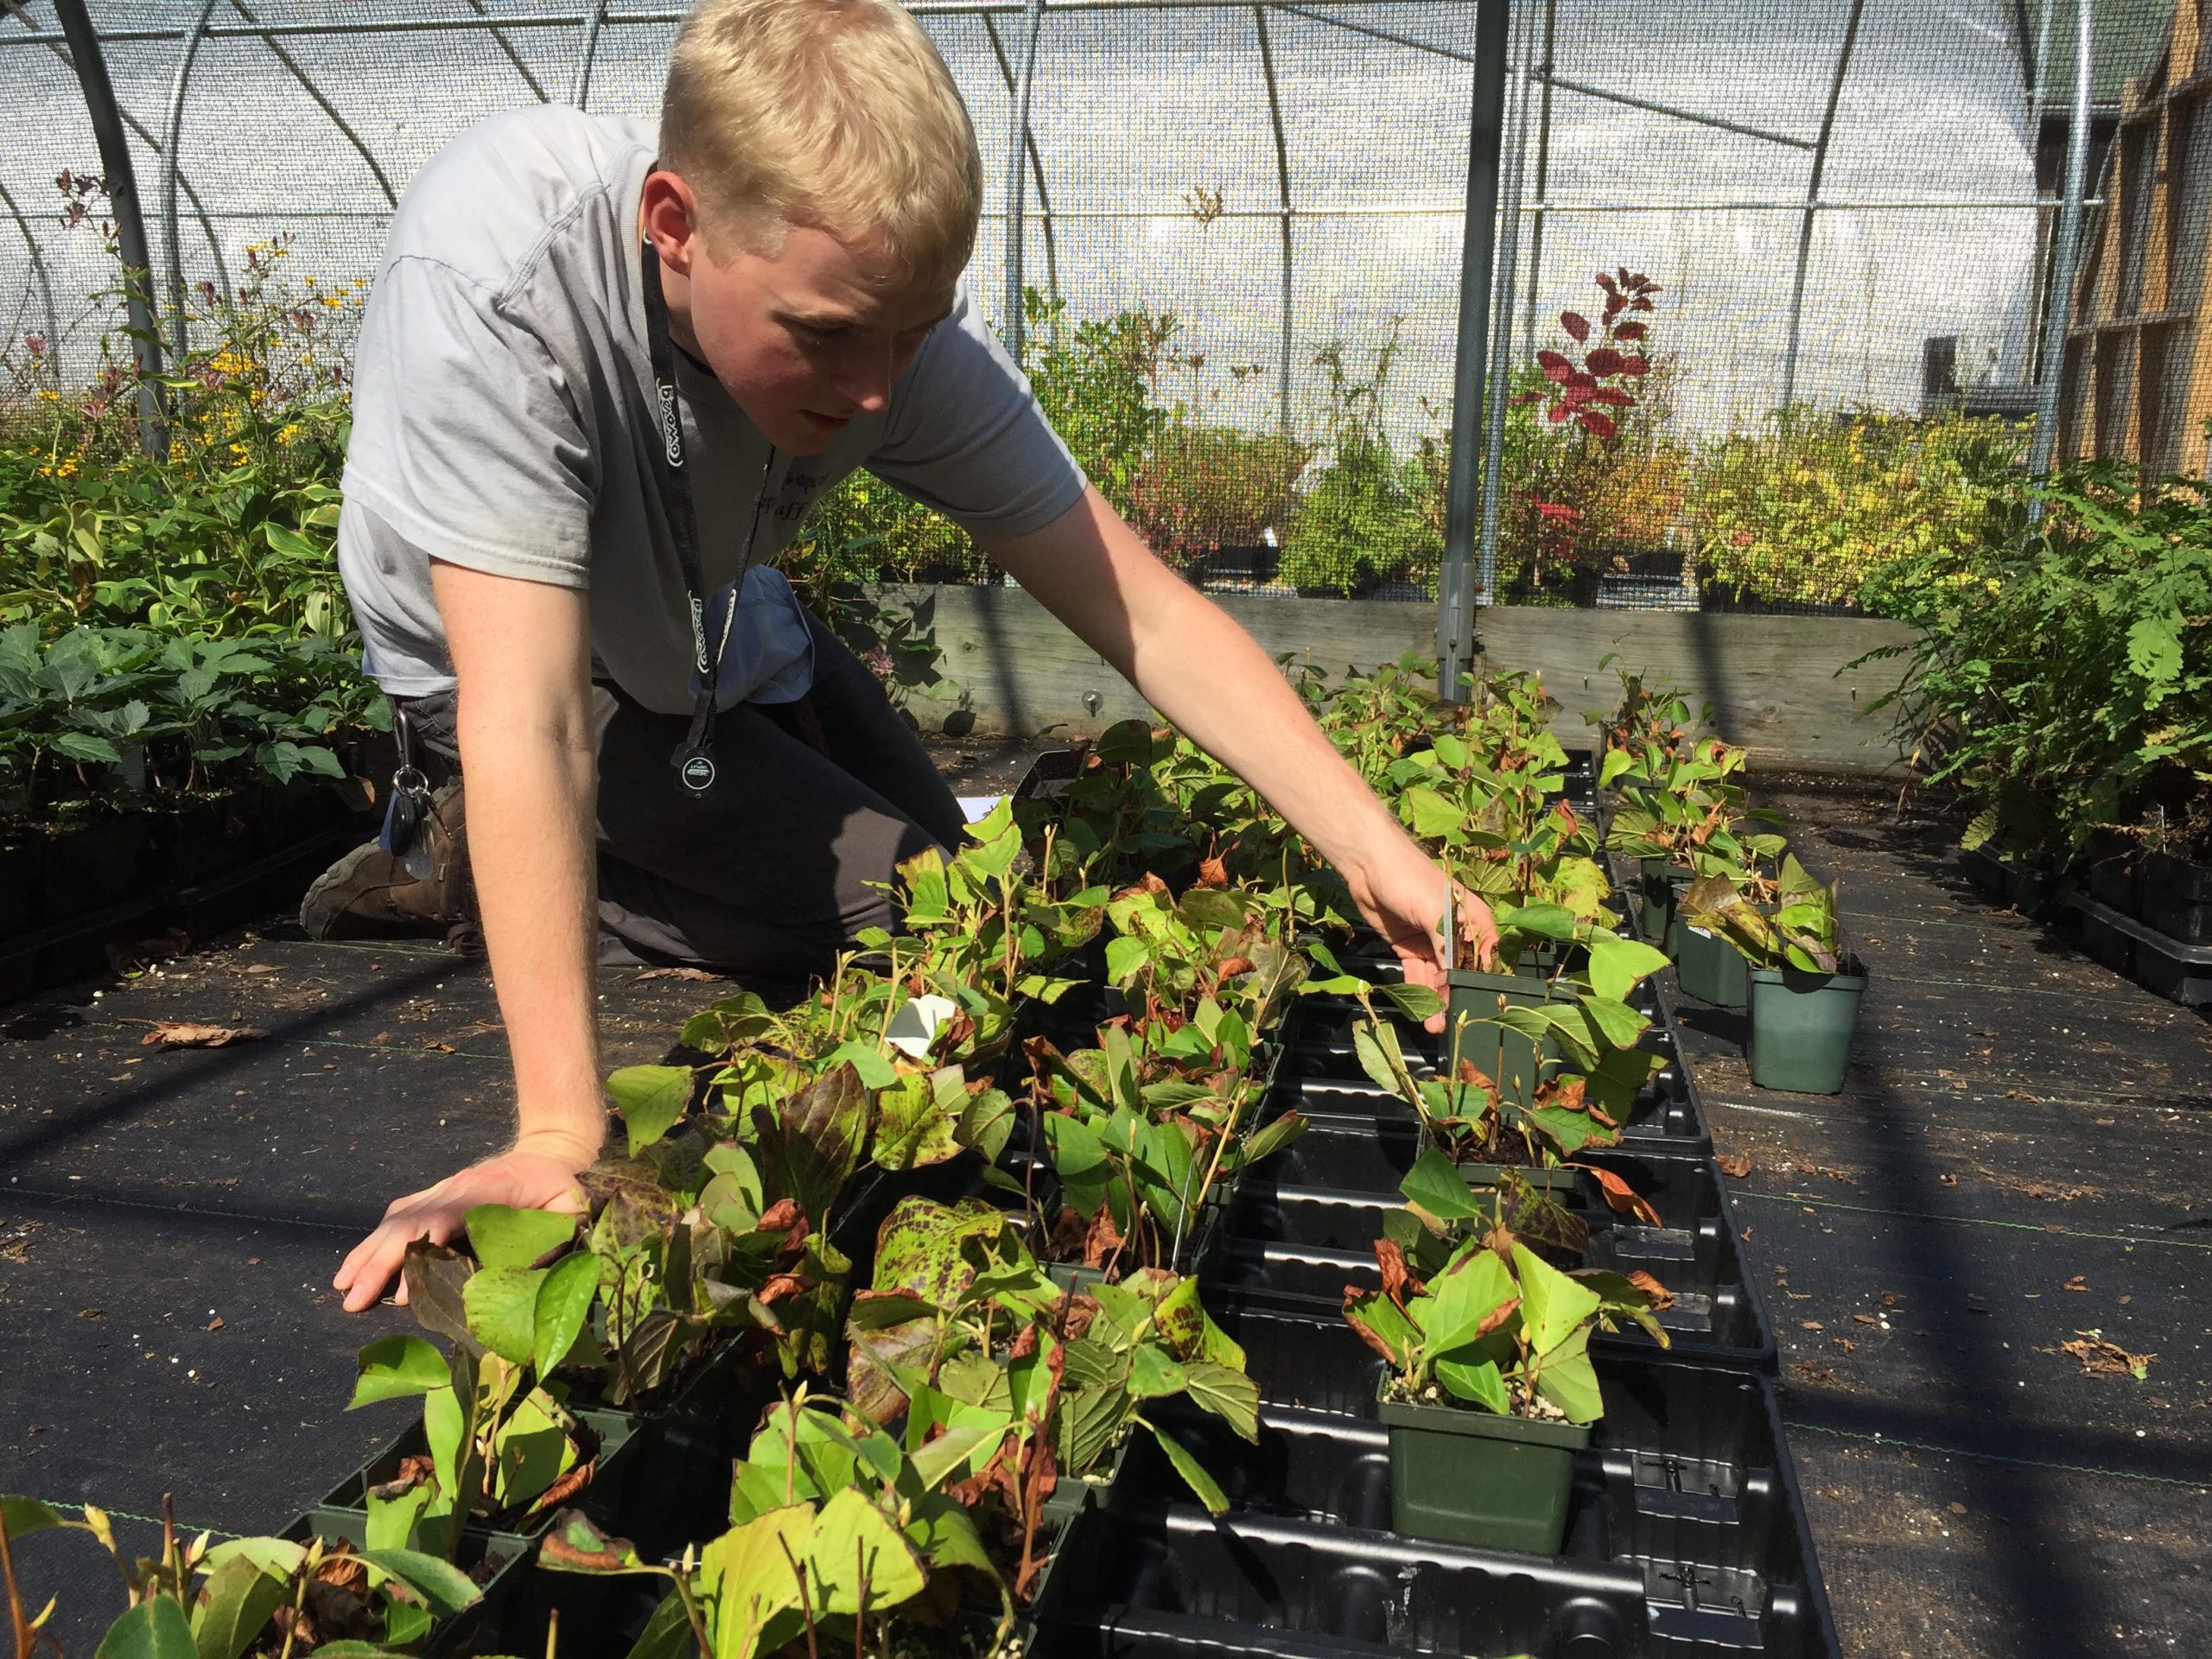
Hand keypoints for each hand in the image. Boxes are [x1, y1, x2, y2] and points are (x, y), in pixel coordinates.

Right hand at [334, 1131, 595, 1311]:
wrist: (553, 1150)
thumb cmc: (565, 1185)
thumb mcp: (571, 1210)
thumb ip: (551, 1241)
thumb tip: (520, 1279)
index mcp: (487, 1190)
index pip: (443, 1217)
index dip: (419, 1248)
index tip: (399, 1285)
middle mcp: (457, 1186)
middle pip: (408, 1221)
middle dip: (378, 1261)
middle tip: (352, 1299)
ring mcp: (444, 1188)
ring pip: (397, 1218)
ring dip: (368, 1252)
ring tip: (343, 1285)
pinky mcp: (439, 1195)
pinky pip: (401, 1214)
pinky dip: (377, 1239)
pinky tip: (360, 1263)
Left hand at [1342, 830, 1498, 1032]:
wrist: (1367, 865)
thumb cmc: (1409, 879)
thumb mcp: (1433, 912)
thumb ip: (1447, 947)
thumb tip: (1456, 981)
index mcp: (1473, 920)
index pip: (1484, 957)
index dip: (1481, 983)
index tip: (1478, 1009)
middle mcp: (1456, 932)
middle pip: (1459, 971)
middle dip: (1455, 997)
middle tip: (1450, 1025)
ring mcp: (1431, 941)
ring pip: (1437, 978)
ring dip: (1435, 1001)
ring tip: (1434, 1026)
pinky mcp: (1410, 947)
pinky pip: (1417, 974)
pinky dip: (1418, 991)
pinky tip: (1420, 1011)